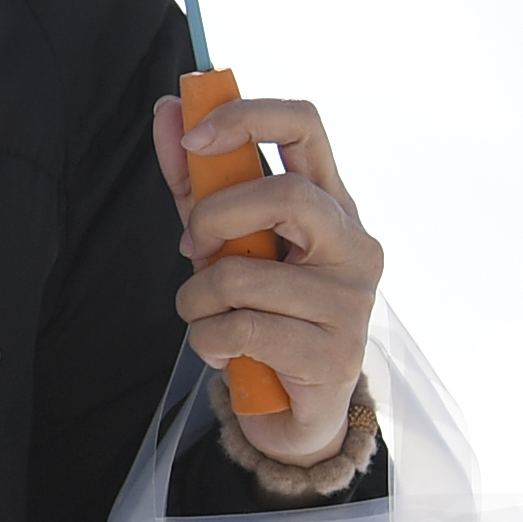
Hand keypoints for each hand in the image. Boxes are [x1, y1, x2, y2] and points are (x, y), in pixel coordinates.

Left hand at [149, 94, 381, 468]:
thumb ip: (197, 181)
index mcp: (332, 203)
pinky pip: (242, 329)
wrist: (293, 409)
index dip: (248, 116)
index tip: (194, 135)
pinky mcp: (334, 355)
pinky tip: (222, 352)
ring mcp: (353, 301)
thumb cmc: (260, 313)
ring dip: (198, 300)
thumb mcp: (223, 241)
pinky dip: (208, 340)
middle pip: (285, 196)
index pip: (307, 126)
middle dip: (215, 217)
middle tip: (192, 246)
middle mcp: (355, 244)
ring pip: (245, 275)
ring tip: (204, 318)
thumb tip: (167, 112)